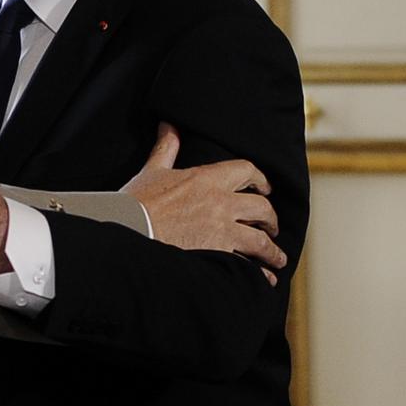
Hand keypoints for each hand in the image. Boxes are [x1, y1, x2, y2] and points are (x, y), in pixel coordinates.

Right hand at [124, 122, 285, 284]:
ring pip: (261, 240)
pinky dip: (260, 275)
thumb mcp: (153, 170)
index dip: (261, 179)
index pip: (247, 171)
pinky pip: (248, 266)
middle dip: (271, 218)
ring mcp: (222, 231)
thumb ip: (166, 147)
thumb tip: (168, 125)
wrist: (129, 229)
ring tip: (276, 258)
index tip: (265, 188)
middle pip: (262, 208)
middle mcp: (221, 203)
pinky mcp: (218, 255)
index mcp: (207, 178)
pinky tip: (264, 279)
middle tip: (271, 226)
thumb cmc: (138, 201)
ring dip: (272, 250)